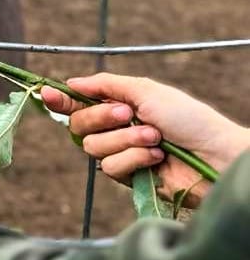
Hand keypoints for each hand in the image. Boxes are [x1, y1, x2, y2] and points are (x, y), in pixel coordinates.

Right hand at [41, 73, 249, 207]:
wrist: (213, 155)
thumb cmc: (187, 118)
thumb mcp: (146, 90)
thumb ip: (106, 85)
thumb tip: (72, 83)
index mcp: (118, 105)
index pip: (79, 103)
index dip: (60, 99)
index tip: (46, 92)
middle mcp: (115, 130)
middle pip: (79, 125)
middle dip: (102, 117)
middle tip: (128, 113)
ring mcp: (121, 153)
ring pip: (93, 147)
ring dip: (125, 139)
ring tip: (155, 137)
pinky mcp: (129, 177)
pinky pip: (111, 167)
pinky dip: (134, 158)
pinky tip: (157, 157)